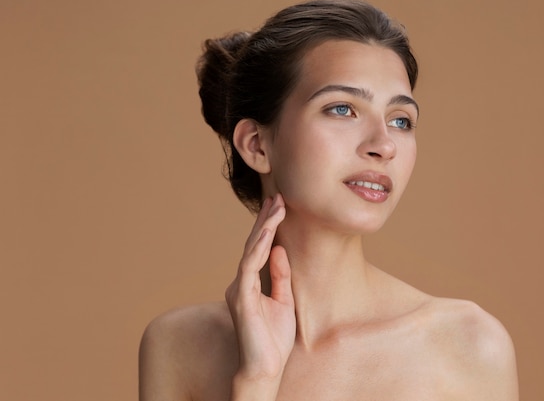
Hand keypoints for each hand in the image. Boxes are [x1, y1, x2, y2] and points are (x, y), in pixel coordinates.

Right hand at [225, 194, 294, 384]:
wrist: (264, 369)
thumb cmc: (273, 340)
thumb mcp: (283, 301)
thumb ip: (280, 276)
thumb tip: (280, 249)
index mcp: (249, 284)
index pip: (259, 250)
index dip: (268, 227)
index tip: (278, 206)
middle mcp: (241, 283)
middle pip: (253, 244)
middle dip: (265, 219)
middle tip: (277, 196)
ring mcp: (239, 289)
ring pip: (251, 250)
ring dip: (265, 226)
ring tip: (276, 205)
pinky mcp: (241, 297)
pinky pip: (250, 265)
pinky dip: (260, 246)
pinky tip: (270, 232)